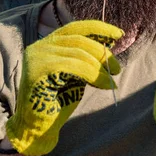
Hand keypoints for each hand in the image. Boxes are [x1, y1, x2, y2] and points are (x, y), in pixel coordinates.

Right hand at [6, 20, 122, 155]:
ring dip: (100, 67)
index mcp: (47, 43)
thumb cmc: (57, 102)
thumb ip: (86, 58)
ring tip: (111, 79)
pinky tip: (104, 84)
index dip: (99, 28)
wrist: (37, 128)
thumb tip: (109, 44)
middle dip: (102, 52)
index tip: (119, 34)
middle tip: (116, 68)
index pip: (75, 27)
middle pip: (79, 39)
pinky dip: (94, 75)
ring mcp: (37, 57)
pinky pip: (74, 66)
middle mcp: (40, 46)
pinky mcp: (39, 70)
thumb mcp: (75, 74)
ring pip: (78, 53)